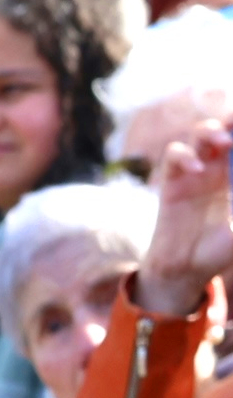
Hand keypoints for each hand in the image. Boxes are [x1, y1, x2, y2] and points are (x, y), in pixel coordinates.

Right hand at [136, 121, 232, 316]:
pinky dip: (185, 155)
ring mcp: (194, 171)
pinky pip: (174, 156)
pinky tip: (197, 168)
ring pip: (200, 133)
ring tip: (226, 141)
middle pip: (226, 128)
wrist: (187, 269)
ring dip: (212, 130)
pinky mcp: (171, 181)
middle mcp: (218, 167)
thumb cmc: (218, 250)